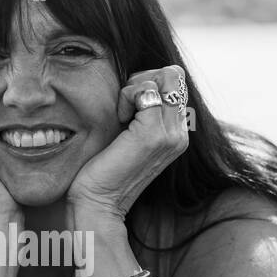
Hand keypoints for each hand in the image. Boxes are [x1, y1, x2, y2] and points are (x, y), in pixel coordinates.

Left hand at [65, 65, 189, 223]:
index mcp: (176, 134)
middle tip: (124, 105)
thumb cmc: (103, 168)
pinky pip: (145, 90)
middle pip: (174, 74)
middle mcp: (180, 134)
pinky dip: (126, 96)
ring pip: (164, 77)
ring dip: (134, 87)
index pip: (175, 83)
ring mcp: (170, 134)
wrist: (97, 202)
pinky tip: (118, 119)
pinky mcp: (154, 134)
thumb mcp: (128, 135)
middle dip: (143, 79)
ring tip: (122, 114)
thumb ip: (141, 112)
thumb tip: (136, 82)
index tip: (128, 107)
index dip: (148, 83)